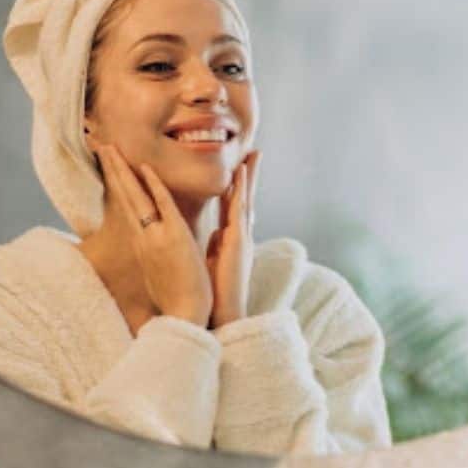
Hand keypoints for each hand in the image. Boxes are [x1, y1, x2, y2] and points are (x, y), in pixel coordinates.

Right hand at [96, 145, 212, 326]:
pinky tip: (144, 167)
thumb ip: (156, 255)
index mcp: (143, 244)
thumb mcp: (161, 272)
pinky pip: (162, 205)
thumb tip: (153, 249)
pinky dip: (153, 186)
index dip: (119, 184)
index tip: (110, 165)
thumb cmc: (177, 298)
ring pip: (137, 196)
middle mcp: (144, 238)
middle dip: (113, 170)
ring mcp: (157, 236)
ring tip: (111, 148)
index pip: (128, 207)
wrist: (185, 317)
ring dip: (124, 170)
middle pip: (125, 197)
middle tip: (102, 145)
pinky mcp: (173, 238)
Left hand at [206, 151, 260, 327]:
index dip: (238, 187)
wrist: (222, 314)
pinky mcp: (238, 243)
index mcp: (232, 241)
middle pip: (245, 199)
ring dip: (249, 178)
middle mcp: (240, 236)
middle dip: (250, 176)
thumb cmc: (215, 292)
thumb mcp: (213, 262)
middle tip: (254, 153)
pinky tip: (240, 176)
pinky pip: (239, 211)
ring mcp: (242, 238)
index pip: (235, 207)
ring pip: (246, 200)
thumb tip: (215, 234)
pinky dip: (240, 192)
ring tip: (252, 156)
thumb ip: (216, 246)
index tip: (240, 168)